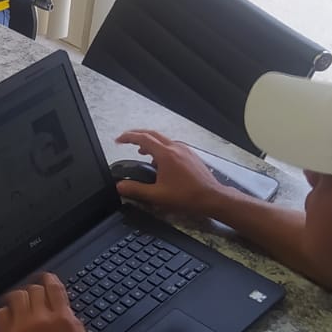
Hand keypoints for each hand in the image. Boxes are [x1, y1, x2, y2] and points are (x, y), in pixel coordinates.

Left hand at [0, 274, 89, 331]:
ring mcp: (22, 327)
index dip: (49, 278)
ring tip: (21, 306)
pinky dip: (4, 313)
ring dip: (19, 298)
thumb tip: (65, 310)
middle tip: (34, 298)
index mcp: (63, 319)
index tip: (46, 278)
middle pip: (34, 289)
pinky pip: (0, 314)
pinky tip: (8, 318)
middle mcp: (42, 319)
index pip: (54, 287)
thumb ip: (73, 324)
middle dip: (36, 291)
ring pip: (16, 296)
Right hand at [112, 129, 229, 217]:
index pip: (143, 138)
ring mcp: (184, 150)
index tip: (119, 140)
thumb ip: (136, 190)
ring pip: (163, 139)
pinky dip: (161, 148)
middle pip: (152, 134)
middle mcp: (175, 148)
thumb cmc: (187, 196)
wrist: (212, 197)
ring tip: (141, 152)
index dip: (128, 137)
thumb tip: (120, 186)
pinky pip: (172, 145)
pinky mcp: (190, 155)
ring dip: (149, 142)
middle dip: (137, 135)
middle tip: (126, 140)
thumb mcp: (157, 195)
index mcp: (166, 154)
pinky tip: (160, 162)